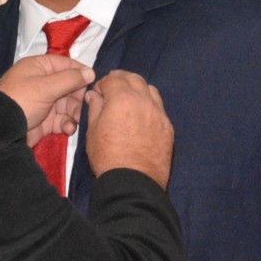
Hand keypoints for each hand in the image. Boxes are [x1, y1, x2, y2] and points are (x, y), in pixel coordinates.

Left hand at [0, 53, 93, 145]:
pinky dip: (67, 124)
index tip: (94, 81)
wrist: (1, 131)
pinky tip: (68, 129)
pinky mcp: (44, 121)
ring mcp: (43, 103)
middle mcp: (41, 83)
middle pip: (69, 86)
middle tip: (85, 105)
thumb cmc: (21, 101)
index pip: (65, 65)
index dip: (80, 72)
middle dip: (78, 97)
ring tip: (76, 120)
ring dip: (74, 113)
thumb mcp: (45, 87)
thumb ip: (70, 79)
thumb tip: (90, 72)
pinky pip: (61, 119)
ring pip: (67, 105)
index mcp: (39, 68)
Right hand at [84, 70, 172, 187]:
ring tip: (129, 99)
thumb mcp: (93, 131)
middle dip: (122, 80)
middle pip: (135, 79)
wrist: (133, 182)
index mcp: (123, 99)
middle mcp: (144, 101)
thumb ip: (95, 108)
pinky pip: (159, 108)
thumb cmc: (108, 158)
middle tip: (113, 88)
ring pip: (151, 91)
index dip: (103, 83)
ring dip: (139, 89)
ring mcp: (159, 114)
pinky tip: (142, 116)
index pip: (113, 79)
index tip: (98, 91)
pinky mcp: (168, 128)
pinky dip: (149, 105)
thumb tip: (94, 95)